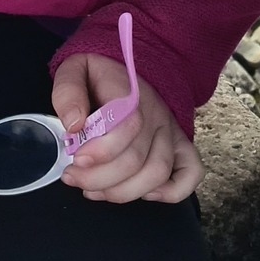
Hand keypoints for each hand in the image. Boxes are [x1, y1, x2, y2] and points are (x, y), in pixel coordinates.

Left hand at [53, 53, 201, 203]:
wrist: (125, 67)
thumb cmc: (97, 76)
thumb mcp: (73, 71)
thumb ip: (68, 92)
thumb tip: (74, 124)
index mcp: (130, 93)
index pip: (128, 126)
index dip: (101, 151)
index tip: (76, 159)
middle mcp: (156, 114)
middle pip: (136, 159)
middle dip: (99, 178)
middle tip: (72, 177)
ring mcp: (170, 131)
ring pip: (157, 173)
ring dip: (122, 191)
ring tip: (93, 189)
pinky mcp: (180, 145)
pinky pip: (191, 173)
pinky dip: (172, 192)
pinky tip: (143, 193)